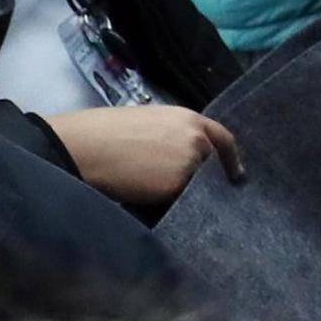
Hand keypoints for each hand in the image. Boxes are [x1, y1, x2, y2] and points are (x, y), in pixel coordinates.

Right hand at [44, 103, 240, 203]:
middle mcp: (197, 140)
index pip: (224, 139)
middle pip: (211, 166)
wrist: (85, 146)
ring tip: (152, 186)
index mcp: (189, 119)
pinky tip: (148, 195)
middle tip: (178, 184)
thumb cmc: (106, 132)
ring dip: (184, 190)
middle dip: (201, 176)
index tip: (235, 174)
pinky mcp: (178, 185)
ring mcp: (190, 163)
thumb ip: (176, 136)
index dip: (230, 159)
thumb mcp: (150, 122)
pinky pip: (181, 199)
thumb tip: (185, 156)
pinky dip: (170, 201)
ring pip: (197, 185)